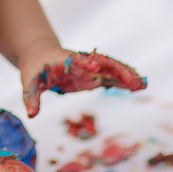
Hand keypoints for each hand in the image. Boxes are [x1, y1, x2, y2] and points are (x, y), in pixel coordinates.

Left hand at [21, 50, 145, 117]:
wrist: (40, 56)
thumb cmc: (34, 68)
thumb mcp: (29, 81)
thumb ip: (31, 97)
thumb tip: (31, 115)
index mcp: (65, 61)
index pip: (77, 60)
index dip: (85, 63)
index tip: (94, 67)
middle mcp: (81, 63)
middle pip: (102, 63)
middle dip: (118, 70)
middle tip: (134, 81)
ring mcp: (89, 69)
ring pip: (111, 69)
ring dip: (126, 75)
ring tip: (143, 85)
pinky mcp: (93, 76)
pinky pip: (111, 78)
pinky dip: (124, 82)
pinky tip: (138, 87)